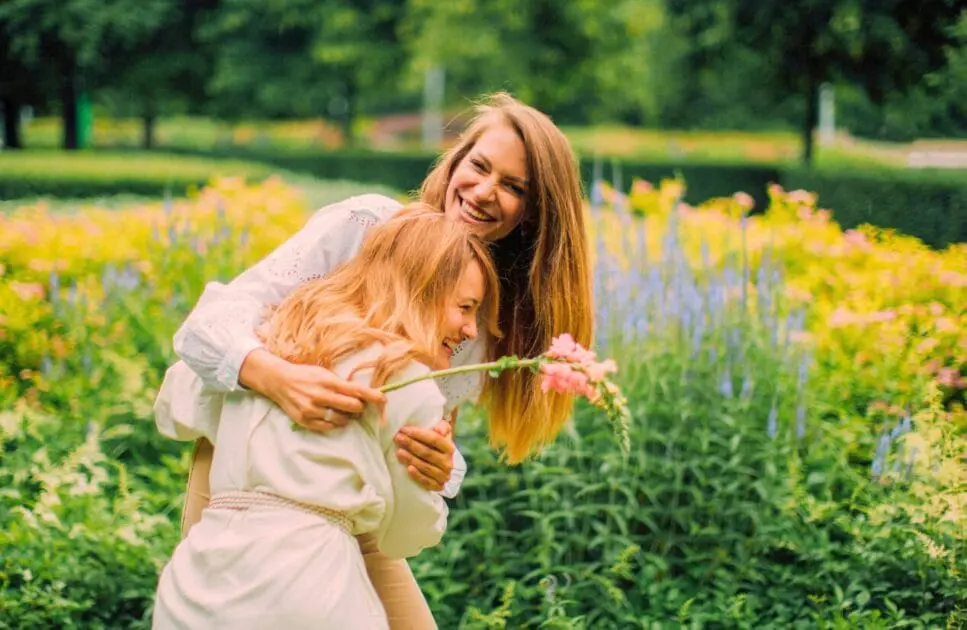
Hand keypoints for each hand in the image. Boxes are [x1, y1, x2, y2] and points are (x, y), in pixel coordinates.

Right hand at [240, 349, 384, 432]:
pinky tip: (331, 416)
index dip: (373, 396)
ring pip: (342, 420)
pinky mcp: (305, 421)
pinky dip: (334, 424)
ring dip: (347, 417)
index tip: (384, 400)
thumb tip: (363, 395)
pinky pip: (328, 427)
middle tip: (357, 406)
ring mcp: (312, 410)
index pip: (357, 390)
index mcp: (329, 382)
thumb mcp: (325, 373)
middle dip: (359, 408)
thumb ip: (342, 384)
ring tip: (342, 411)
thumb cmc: (306, 375)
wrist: (279, 381)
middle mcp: (321, 396)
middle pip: (353, 407)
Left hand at [394, 420, 454, 491]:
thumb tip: (438, 429)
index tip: (405, 430)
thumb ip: (442, 426)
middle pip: (428, 453)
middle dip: (411, 444)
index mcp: (450, 448)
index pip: (435, 440)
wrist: (439, 463)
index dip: (419, 434)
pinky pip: (427, 482)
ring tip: (398, 452)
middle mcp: (449, 463)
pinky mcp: (438, 487)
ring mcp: (444, 476)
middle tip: (398, 438)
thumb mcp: (441, 432)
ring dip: (411, 459)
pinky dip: (417, 476)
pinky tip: (408, 468)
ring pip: (425, 467)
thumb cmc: (436, 444)